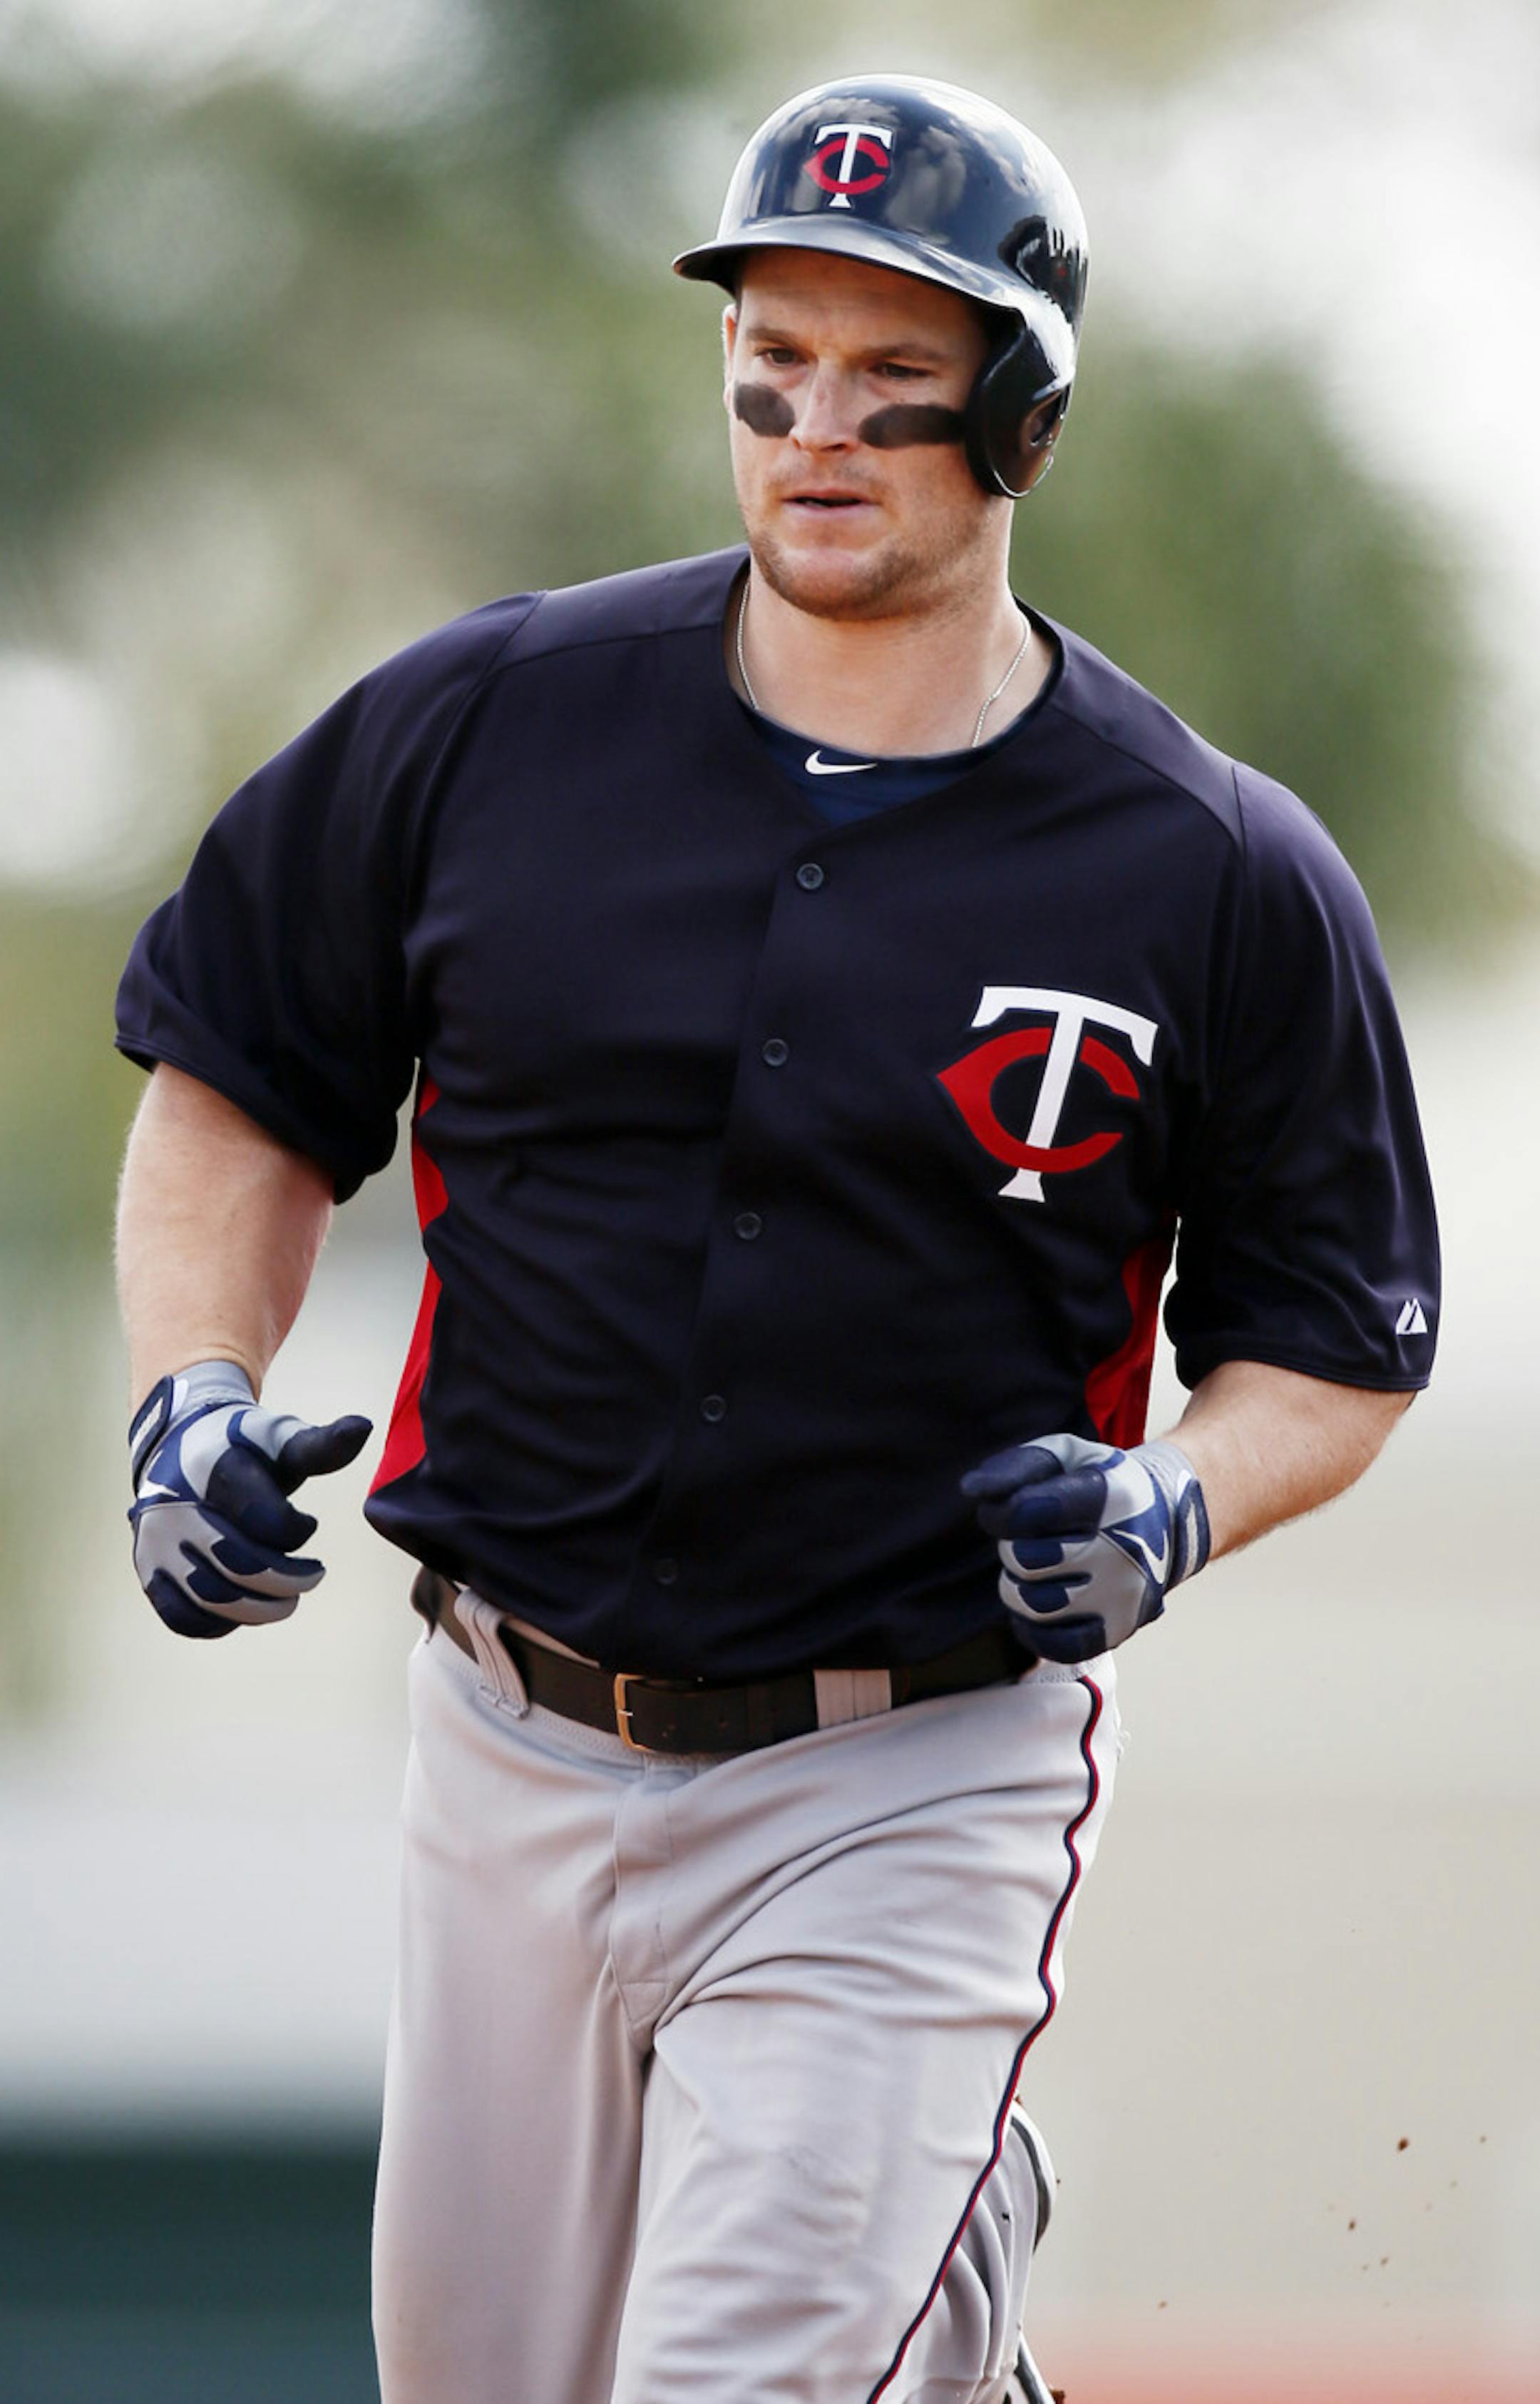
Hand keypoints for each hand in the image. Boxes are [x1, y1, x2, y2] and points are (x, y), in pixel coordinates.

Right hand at [128, 1359, 371, 1639]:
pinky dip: (220, 1623)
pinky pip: (181, 1617)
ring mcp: (156, 1542)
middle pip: (240, 1567)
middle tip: (313, 1575)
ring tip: (286, 1599)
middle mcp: (175, 1507)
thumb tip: (363, 1427)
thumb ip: (320, 1445)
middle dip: (289, 1581)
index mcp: (213, 1469)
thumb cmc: (242, 1448)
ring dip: (261, 1609)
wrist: (179, 1448)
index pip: (265, 1520)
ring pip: (211, 1599)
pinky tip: (244, 1607)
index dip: (297, 1531)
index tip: (308, 1523)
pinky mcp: (148, 1570)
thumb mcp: (279, 1438)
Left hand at [961, 1432, 1209, 1662]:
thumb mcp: (1065, 1457)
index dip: (1000, 1513)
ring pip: (1034, 1604)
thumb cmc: (1099, 1484)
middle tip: (1027, 1540)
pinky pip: (1056, 1645)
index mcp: (1111, 1496)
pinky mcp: (1118, 1629)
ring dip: (1018, 1586)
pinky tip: (1039, 1603)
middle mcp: (1123, 1548)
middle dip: (1012, 1548)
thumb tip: (972, 1488)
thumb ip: (1016, 1466)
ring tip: (1035, 1570)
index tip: (1007, 1511)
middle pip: (1026, 1559)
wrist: (1166, 1520)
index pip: (1028, 1512)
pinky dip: (1033, 1628)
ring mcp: (1123, 1594)